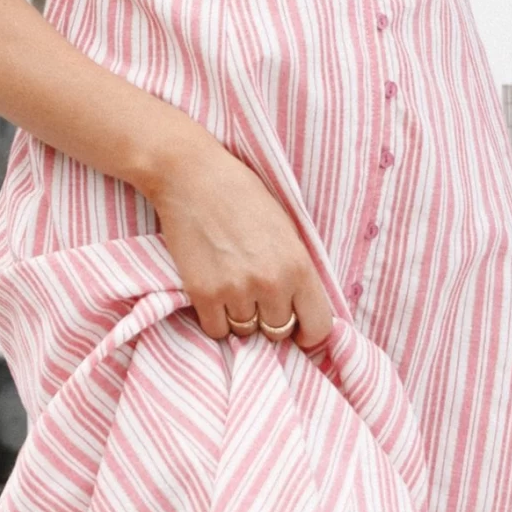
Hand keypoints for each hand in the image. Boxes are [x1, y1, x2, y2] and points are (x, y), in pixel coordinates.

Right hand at [150, 132, 335, 353]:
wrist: (194, 178)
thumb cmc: (244, 197)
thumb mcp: (288, 230)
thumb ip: (297, 271)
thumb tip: (301, 311)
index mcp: (299, 266)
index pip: (318, 328)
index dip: (309, 333)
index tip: (299, 330)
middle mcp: (272, 283)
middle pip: (279, 332)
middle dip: (271, 320)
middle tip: (258, 297)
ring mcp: (236, 291)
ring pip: (245, 332)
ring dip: (241, 316)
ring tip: (233, 285)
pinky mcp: (203, 294)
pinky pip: (216, 330)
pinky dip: (216, 318)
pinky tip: (215, 293)